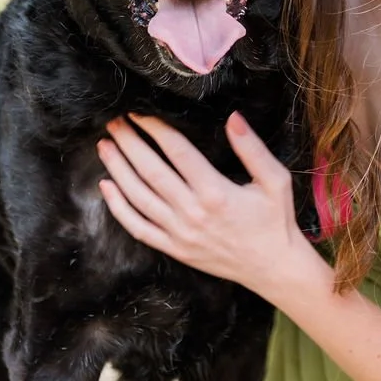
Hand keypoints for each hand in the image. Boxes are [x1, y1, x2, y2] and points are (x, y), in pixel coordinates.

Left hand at [97, 112, 308, 297]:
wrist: (273, 267)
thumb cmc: (275, 221)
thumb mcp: (274, 180)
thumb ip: (252, 149)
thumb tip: (232, 117)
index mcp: (216, 192)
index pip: (177, 151)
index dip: (155, 129)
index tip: (139, 113)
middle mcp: (192, 213)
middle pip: (150, 171)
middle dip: (129, 143)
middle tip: (114, 122)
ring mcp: (179, 234)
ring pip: (138, 197)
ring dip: (117, 169)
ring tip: (105, 146)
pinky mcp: (174, 249)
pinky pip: (137, 228)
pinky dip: (118, 208)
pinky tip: (107, 187)